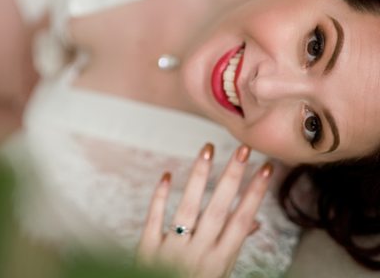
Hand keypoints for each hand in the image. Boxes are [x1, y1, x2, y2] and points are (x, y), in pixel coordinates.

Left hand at [137, 143, 272, 277]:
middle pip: (218, 209)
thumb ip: (234, 245)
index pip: (242, 220)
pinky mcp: (148, 251)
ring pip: (188, 208)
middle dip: (232, 177)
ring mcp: (172, 251)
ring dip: (199, 177)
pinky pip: (153, 220)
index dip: (256, 193)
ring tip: (208, 150)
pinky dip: (159, 197)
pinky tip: (167, 175)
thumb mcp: (221, 272)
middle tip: (243, 148)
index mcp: (220, 260)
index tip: (267, 168)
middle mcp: (199, 254)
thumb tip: (255, 222)